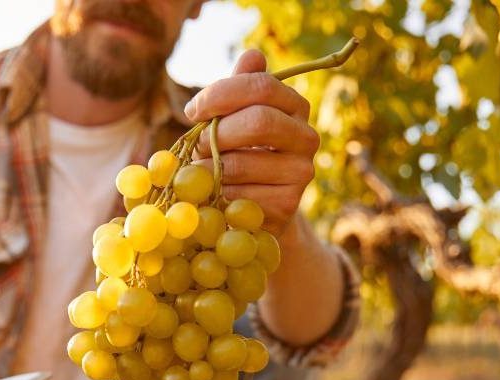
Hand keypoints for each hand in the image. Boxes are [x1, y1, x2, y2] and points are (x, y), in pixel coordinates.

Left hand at [185, 49, 318, 234]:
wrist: (253, 204)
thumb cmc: (239, 150)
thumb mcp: (235, 116)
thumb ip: (240, 86)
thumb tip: (253, 55)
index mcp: (296, 105)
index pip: (262, 86)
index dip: (221, 94)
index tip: (192, 110)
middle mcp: (307, 137)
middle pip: (259, 121)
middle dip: (216, 132)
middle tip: (195, 144)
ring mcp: (301, 172)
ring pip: (243, 163)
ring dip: (209, 168)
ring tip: (201, 171)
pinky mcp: (288, 204)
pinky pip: (240, 195)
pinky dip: (218, 195)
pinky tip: (215, 194)